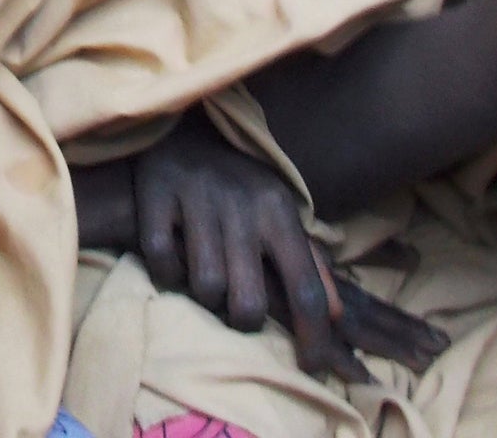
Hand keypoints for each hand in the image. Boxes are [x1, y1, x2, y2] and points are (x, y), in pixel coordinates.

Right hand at [133, 116, 448, 379]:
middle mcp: (242, 204)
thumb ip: (310, 263)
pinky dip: (165, 272)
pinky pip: (160, 261)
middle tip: (235, 311)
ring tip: (203, 277)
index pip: (306, 289)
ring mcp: (198, 197)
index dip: (314, 338)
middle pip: (248, 303)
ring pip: (204, 287)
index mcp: (279, 211)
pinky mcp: (157, 193)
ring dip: (202, 294)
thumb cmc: (239, 187)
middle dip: (242, 320)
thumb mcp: (280, 214)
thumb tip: (339, 316)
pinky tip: (172, 261)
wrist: (183, 129)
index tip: (311, 367)